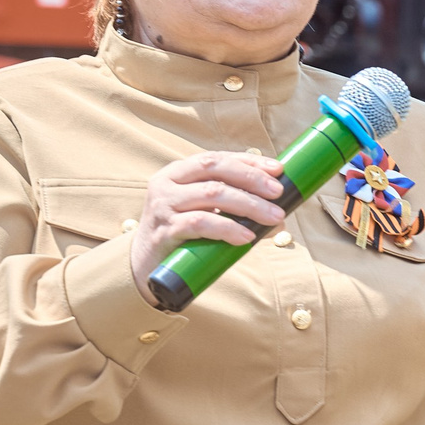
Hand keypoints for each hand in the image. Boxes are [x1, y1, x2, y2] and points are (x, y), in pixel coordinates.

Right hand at [129, 151, 287, 303]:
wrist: (145, 266)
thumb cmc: (182, 237)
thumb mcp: (207, 215)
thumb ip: (234, 209)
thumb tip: (279, 215)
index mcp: (178, 172)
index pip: (217, 158)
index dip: (249, 161)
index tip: (278, 168)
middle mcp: (167, 183)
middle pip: (214, 170)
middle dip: (251, 178)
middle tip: (279, 192)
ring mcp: (163, 205)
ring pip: (211, 194)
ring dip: (248, 205)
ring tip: (273, 217)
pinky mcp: (163, 230)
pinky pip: (199, 223)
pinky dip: (227, 228)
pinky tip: (247, 236)